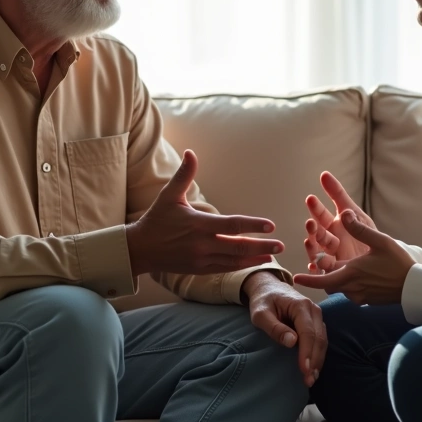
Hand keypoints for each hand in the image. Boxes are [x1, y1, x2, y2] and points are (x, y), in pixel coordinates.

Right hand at [127, 150, 283, 275]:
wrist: (140, 249)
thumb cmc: (157, 219)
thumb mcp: (169, 195)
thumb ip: (184, 175)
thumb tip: (191, 152)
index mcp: (198, 225)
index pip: (231, 225)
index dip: (252, 225)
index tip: (270, 225)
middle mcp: (202, 244)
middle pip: (238, 247)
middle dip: (261, 246)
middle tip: (281, 243)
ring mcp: (201, 259)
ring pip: (234, 261)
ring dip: (255, 257)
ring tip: (273, 253)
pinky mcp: (199, 269)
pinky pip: (225, 268)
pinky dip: (241, 266)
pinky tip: (254, 261)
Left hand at [244, 273, 326, 386]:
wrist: (268, 287)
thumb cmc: (263, 301)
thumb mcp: (260, 313)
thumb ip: (274, 327)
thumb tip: (292, 342)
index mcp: (300, 305)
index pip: (308, 332)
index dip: (307, 352)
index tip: (304, 369)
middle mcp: (313, 309)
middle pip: (319, 338)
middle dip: (315, 360)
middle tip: (308, 380)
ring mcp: (316, 315)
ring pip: (323, 340)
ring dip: (318, 360)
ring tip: (311, 378)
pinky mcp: (315, 322)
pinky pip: (320, 339)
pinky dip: (318, 354)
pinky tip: (313, 368)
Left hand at [294, 211, 414, 304]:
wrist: (414, 287)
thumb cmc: (398, 263)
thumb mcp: (379, 241)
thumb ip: (359, 228)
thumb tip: (344, 212)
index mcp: (351, 273)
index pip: (323, 280)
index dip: (308, 280)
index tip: (295, 278)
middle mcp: (352, 288)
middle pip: (330, 283)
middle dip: (324, 275)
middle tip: (321, 262)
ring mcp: (360, 296)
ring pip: (341, 287)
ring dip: (338, 278)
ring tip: (344, 265)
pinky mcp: (367, 300)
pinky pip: (352, 292)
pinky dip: (350, 283)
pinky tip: (360, 273)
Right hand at [304, 172, 371, 272]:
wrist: (381, 259)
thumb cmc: (366, 233)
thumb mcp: (355, 212)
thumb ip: (338, 194)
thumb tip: (323, 174)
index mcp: (334, 225)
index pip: (321, 214)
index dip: (316, 208)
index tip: (311, 198)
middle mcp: (329, 240)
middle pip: (317, 234)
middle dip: (312, 229)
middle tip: (310, 223)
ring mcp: (330, 255)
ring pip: (316, 251)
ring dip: (311, 247)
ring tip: (310, 242)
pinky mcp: (334, 272)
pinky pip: (322, 271)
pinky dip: (316, 269)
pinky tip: (314, 265)